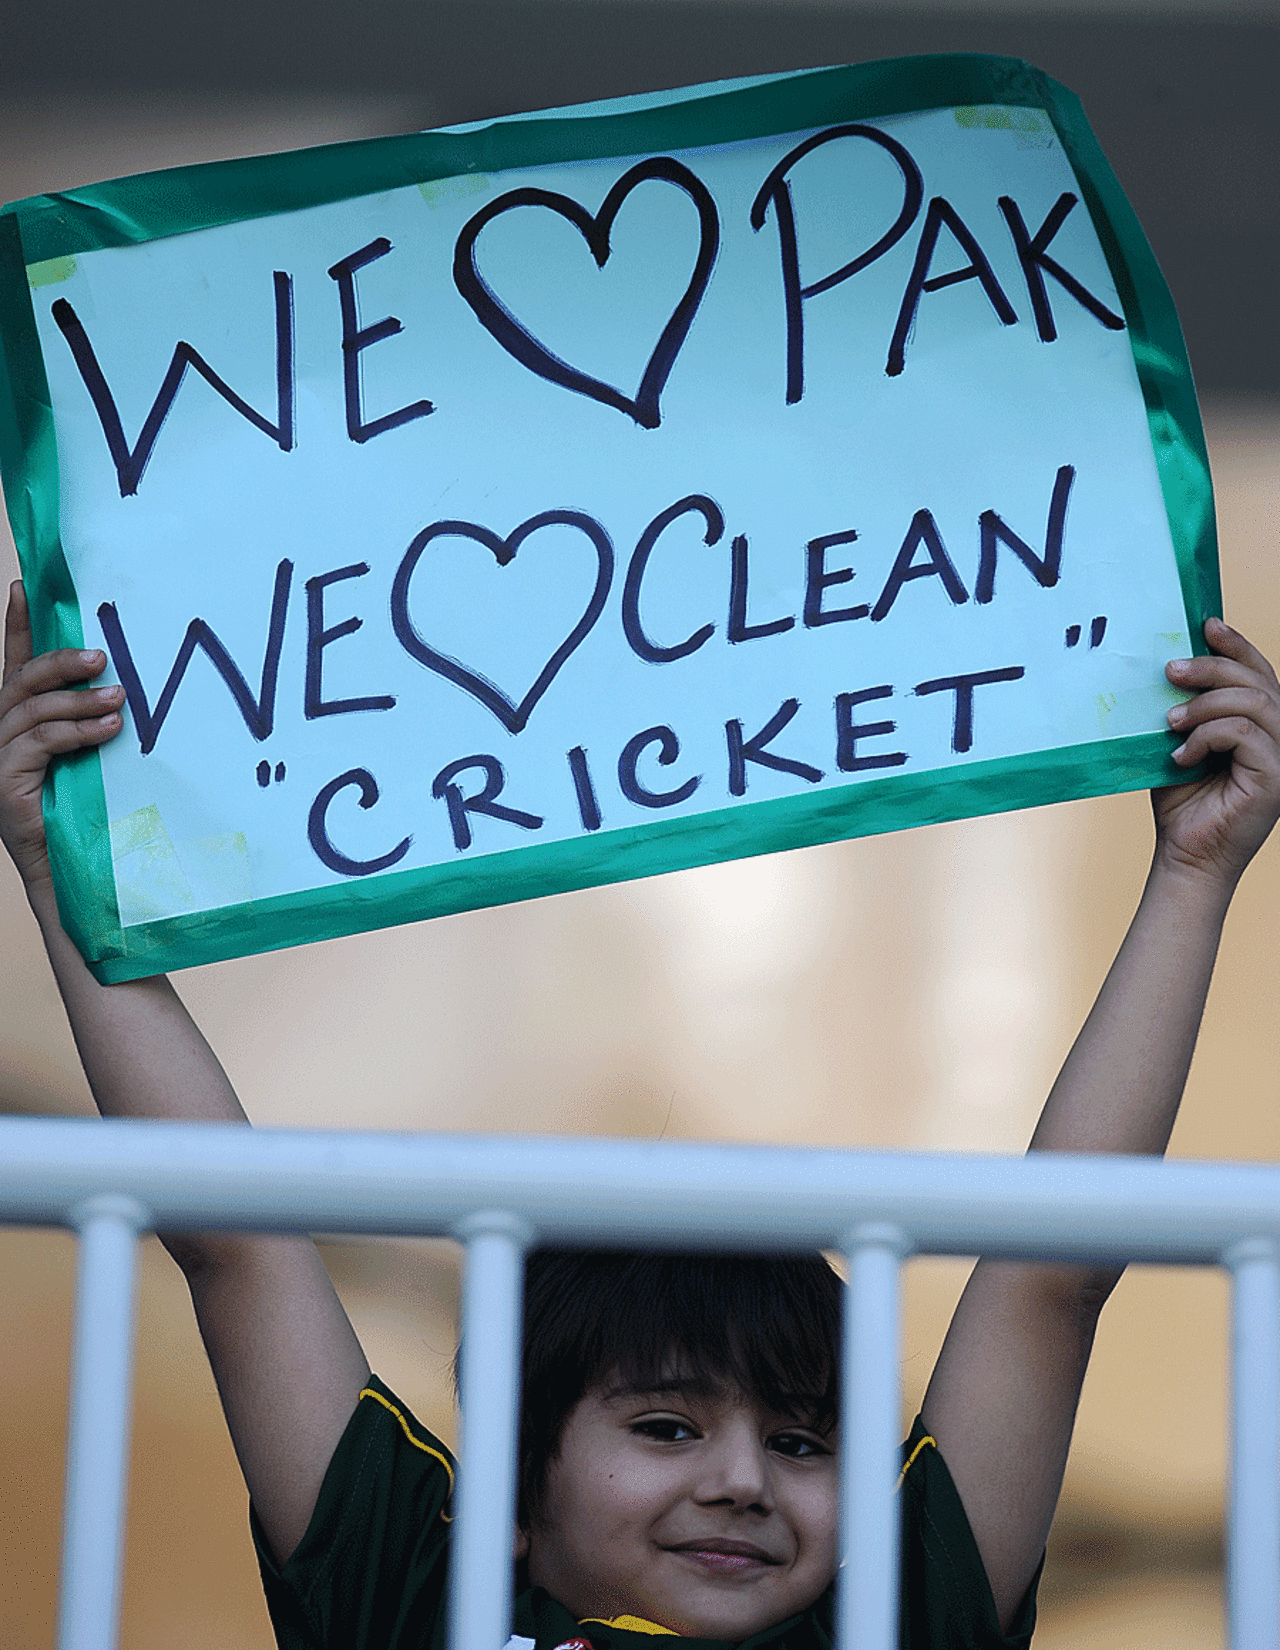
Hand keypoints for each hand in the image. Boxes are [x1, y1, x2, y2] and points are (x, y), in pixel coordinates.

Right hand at [0, 580, 124, 895]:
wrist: (77, 879)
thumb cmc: (94, 817)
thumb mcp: (96, 758)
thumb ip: (96, 722)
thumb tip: (127, 687)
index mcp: (20, 724)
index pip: (14, 664)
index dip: (16, 625)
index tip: (23, 585)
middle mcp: (1, 738)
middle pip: (19, 681)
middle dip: (57, 663)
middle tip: (99, 656)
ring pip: (29, 712)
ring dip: (77, 701)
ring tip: (118, 700)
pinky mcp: (6, 788)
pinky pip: (37, 746)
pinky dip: (75, 733)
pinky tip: (108, 730)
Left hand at [1155, 617, 1279, 888]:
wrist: (1185, 855)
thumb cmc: (1182, 802)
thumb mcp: (1180, 744)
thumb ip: (1186, 710)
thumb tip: (1168, 665)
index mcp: (1263, 725)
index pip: (1260, 673)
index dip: (1238, 645)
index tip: (1206, 624)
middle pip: (1259, 680)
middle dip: (1214, 666)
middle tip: (1171, 670)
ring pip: (1254, 702)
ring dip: (1205, 704)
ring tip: (1170, 721)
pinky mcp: (1275, 778)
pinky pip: (1244, 734)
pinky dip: (1207, 736)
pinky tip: (1181, 756)